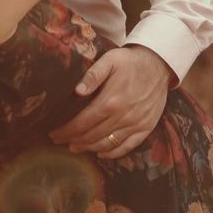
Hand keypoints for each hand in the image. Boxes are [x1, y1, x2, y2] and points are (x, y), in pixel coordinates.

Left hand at [49, 46, 169, 158]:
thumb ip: (93, 75)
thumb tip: (77, 91)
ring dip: (89, 148)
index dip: (67, 130)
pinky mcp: (145, 128)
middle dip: (74, 140)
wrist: (159, 65)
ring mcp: (135, 124)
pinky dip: (112, 153)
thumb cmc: (130, 61)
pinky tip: (101, 152)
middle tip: (60, 141)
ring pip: (107, 144)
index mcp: (111, 101)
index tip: (54, 133)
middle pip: (93, 135)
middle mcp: (123, 116)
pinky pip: (127, 147)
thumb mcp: (110, 60)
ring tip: (75, 147)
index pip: (83, 122)